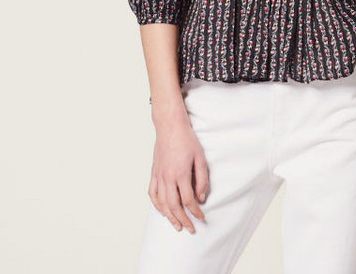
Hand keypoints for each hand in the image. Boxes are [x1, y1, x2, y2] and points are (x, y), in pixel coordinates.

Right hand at [149, 109, 207, 233]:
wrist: (170, 126)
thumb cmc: (187, 140)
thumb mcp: (200, 158)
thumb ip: (201, 179)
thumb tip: (201, 198)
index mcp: (181, 174)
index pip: (188, 200)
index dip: (195, 212)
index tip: (202, 218)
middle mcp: (167, 177)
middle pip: (174, 206)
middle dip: (183, 220)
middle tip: (190, 229)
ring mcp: (159, 175)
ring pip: (162, 203)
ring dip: (169, 216)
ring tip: (177, 225)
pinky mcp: (154, 172)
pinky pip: (152, 193)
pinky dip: (157, 205)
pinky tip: (162, 211)